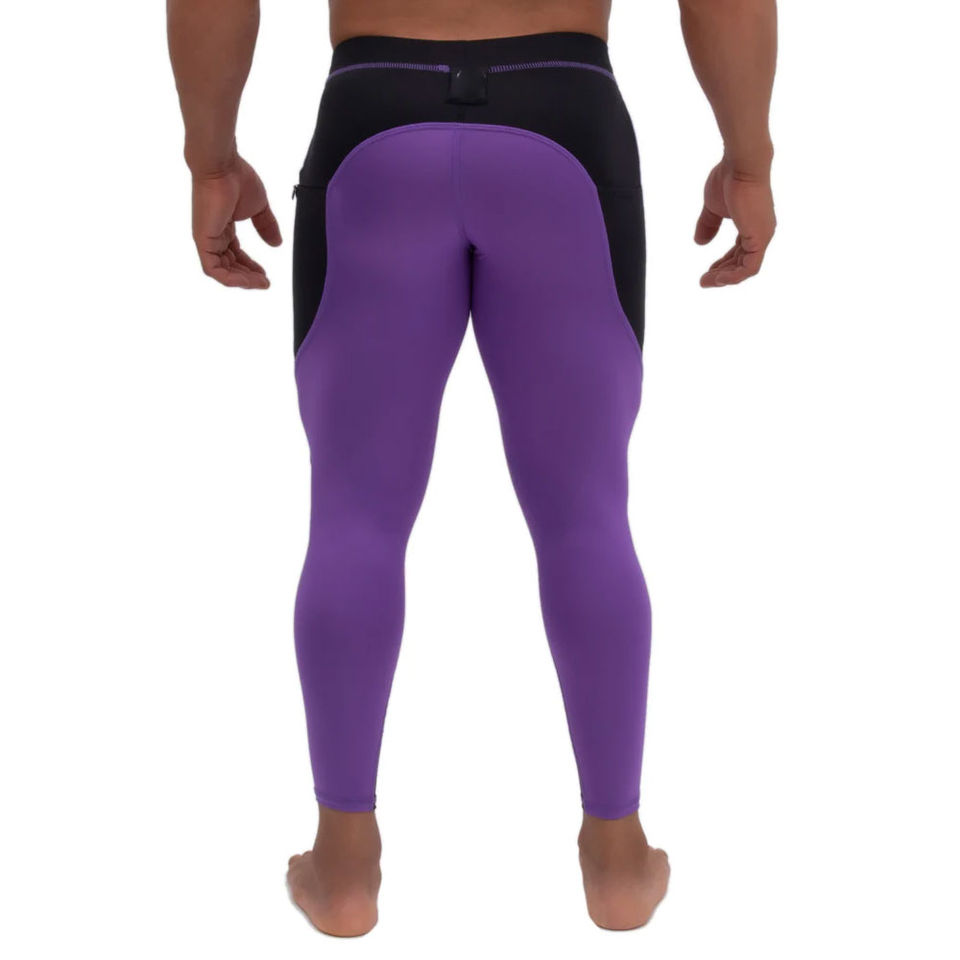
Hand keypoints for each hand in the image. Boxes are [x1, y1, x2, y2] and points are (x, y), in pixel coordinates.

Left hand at [191, 155, 281, 288]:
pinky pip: (214, 270)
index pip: (235, 254)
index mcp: (223, 227)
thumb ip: (266, 226)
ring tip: (260, 283)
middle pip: (230, 265)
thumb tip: (277, 244)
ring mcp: (206, 239)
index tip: (266, 274)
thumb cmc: (237, 178)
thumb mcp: (259, 208)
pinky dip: (230, 279)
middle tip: (265, 282)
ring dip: (242, 281)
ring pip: (222, 271)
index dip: (251, 266)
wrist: (221, 165)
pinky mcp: (203, 241)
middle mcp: (213, 235)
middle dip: (248, 277)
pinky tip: (248, 281)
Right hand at [694, 159, 775, 286]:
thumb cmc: (728, 179)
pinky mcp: (759, 239)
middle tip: (703, 281)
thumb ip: (708, 225)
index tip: (707, 270)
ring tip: (706, 282)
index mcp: (753, 224)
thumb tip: (699, 242)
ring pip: (745, 269)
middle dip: (722, 273)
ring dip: (725, 278)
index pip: (739, 251)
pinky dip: (733, 276)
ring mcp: (762, 236)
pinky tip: (717, 278)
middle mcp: (761, 232)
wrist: (741, 165)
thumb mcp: (713, 208)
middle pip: (742, 262)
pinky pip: (749, 268)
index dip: (723, 263)